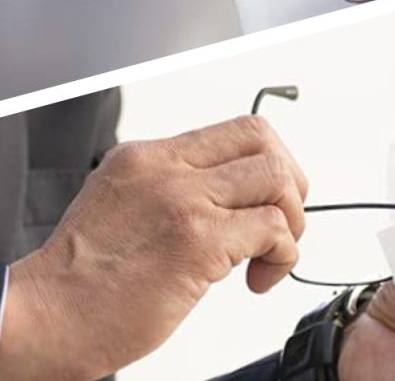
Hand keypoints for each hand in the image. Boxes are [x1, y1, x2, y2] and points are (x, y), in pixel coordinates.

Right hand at [0, 116, 307, 379]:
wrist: (46, 318)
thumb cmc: (83, 279)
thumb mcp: (121, 204)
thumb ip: (172, 189)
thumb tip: (228, 196)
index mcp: (146, 158)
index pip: (237, 131)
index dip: (269, 161)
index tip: (268, 197)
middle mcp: (166, 170)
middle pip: (264, 143)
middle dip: (290, 184)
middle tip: (280, 222)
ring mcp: (183, 202)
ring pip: (277, 180)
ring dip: (291, 221)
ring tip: (268, 255)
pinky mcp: (198, 241)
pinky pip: (273, 229)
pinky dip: (283, 255)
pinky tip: (259, 278)